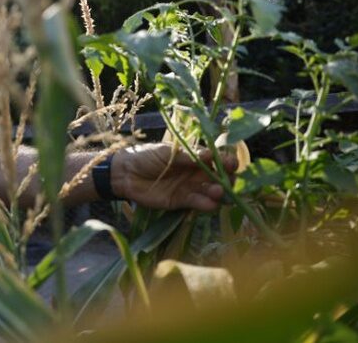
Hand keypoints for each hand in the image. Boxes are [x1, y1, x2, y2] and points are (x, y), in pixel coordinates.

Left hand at [110, 143, 236, 211]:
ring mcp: (190, 187)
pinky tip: (210, 203)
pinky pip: (198, 203)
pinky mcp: (181, 202)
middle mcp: (196, 172)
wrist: (125, 173)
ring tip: (218, 191)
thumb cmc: (146, 156)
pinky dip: (206, 204)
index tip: (232, 164)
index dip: (226, 161)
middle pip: (219, 177)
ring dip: (218, 192)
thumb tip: (211, 154)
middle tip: (228, 181)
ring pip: (210, 192)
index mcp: (194, 156)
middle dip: (227, 179)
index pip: (217, 159)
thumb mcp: (168, 153)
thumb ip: (189, 156)